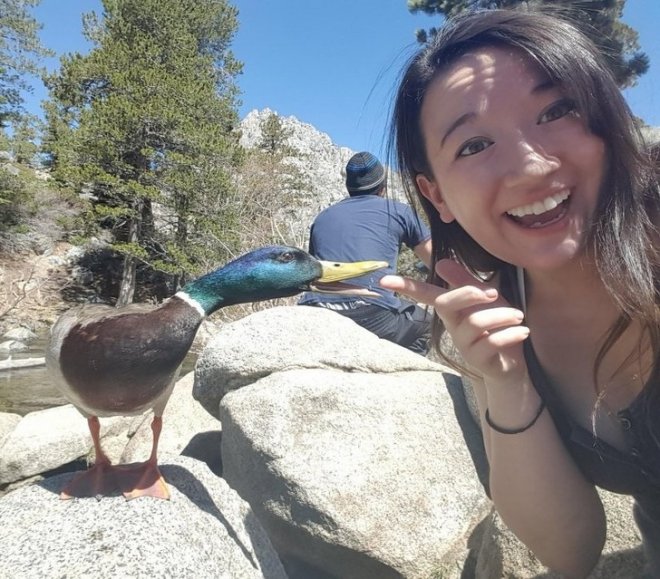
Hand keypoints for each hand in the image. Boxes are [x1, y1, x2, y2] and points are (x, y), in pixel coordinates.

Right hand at [381, 259, 528, 383]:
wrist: (510, 364)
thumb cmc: (496, 327)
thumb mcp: (485, 299)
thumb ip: (464, 281)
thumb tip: (441, 262)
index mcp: (451, 308)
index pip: (424, 293)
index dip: (405, 286)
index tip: (383, 280)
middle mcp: (452, 325)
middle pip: (445, 303)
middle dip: (468, 293)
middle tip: (492, 292)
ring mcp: (462, 344)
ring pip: (475, 322)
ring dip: (502, 315)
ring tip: (518, 316)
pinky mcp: (478, 359)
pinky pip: (492, 342)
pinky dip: (511, 333)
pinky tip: (522, 331)